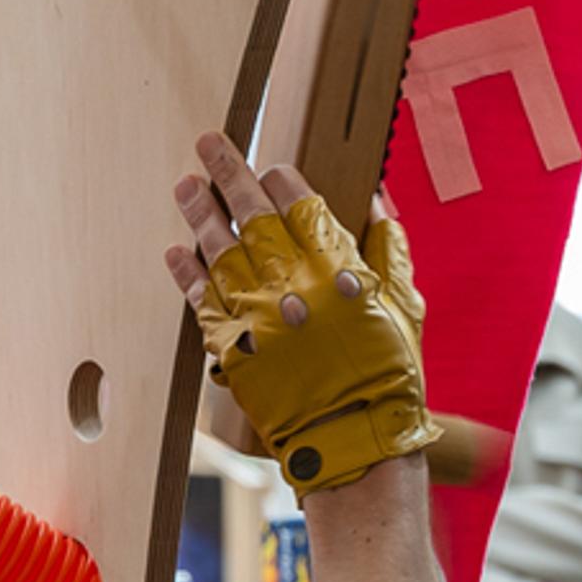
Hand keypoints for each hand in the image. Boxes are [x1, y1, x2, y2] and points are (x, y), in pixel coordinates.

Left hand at [166, 132, 433, 494]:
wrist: (353, 438)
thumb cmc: (387, 375)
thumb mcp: (404, 305)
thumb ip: (388, 248)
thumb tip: (375, 197)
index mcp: (339, 270)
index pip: (302, 205)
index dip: (282, 180)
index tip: (269, 166)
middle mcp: (292, 285)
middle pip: (252, 214)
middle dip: (229, 172)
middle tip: (209, 143)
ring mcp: (257, 315)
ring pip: (219, 249)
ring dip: (199, 213)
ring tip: (186, 186)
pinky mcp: (231, 346)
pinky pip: (201, 299)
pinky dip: (186, 273)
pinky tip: (177, 249)